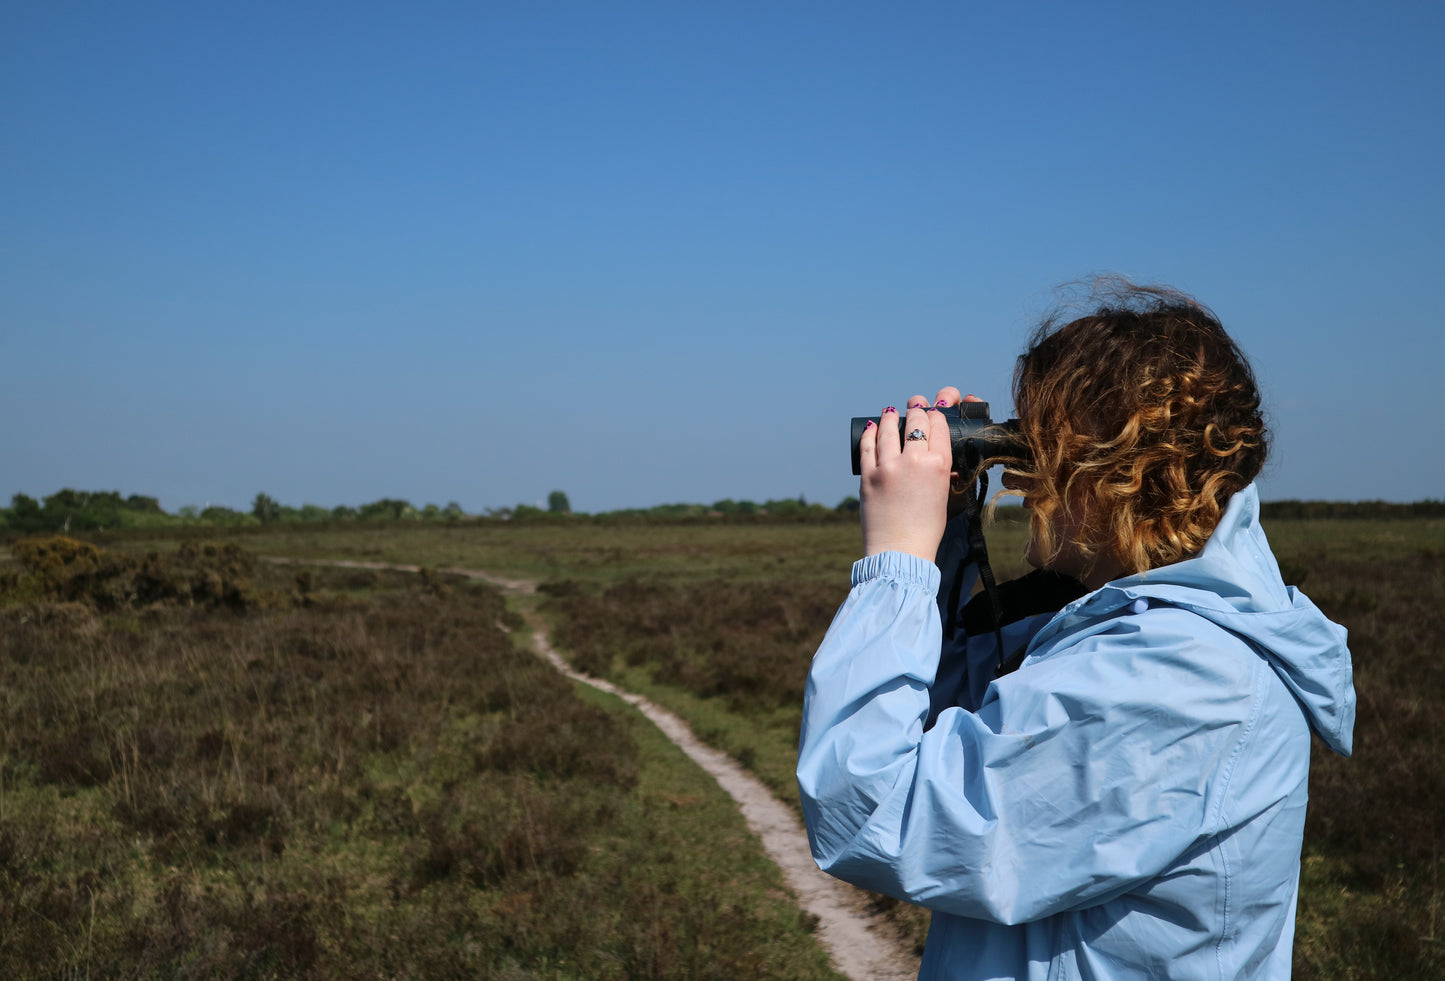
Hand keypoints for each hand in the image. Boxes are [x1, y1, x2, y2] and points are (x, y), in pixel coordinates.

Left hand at [859, 389, 978, 559]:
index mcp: (939, 465)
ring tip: (892, 412)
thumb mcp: (944, 497)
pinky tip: (873, 426)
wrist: (900, 552)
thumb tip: (940, 460)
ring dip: (891, 416)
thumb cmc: (926, 530)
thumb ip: (942, 474)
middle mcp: (915, 461)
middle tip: (914, 406)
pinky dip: (871, 433)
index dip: (936, 416)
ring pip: (889, 428)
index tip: (933, 413)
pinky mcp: (868, 476)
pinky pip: (868, 446)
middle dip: (917, 410)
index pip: (938, 427)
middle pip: (916, 421)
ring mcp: (888, 467)